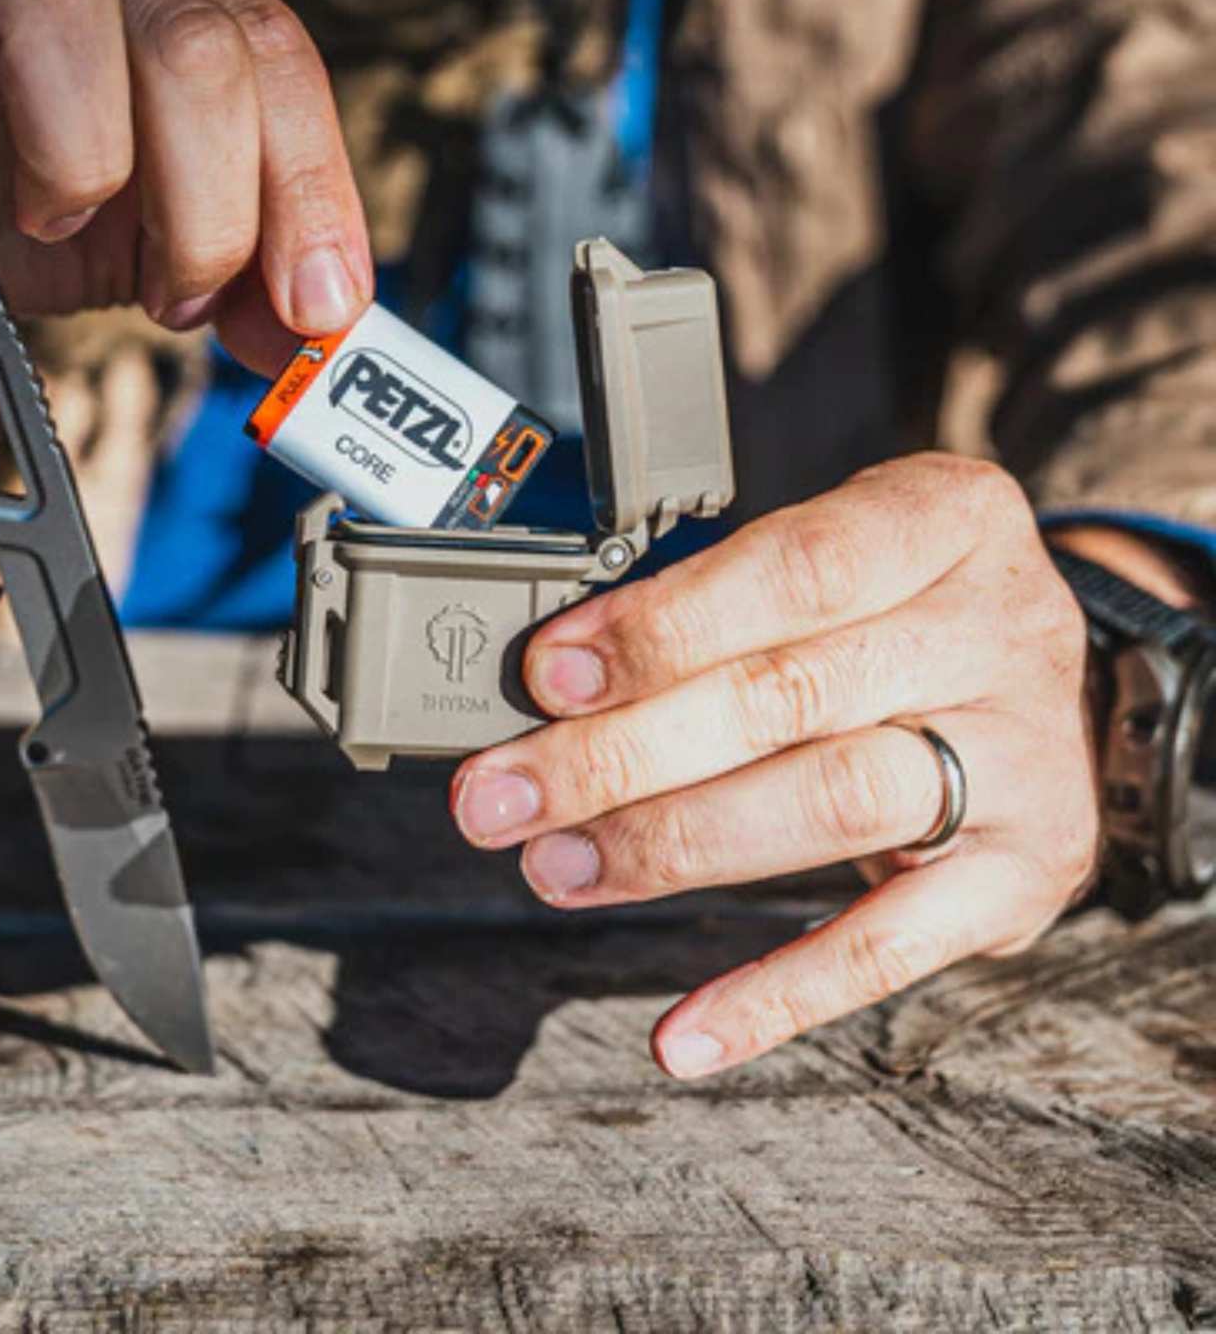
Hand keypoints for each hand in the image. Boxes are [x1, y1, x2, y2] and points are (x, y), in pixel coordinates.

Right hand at [0, 0, 370, 471]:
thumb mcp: (143, 259)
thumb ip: (243, 282)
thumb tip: (324, 328)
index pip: (278, 56)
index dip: (310, 189)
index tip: (318, 305)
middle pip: (194, 39)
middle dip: (212, 203)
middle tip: (178, 291)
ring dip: (83, 152)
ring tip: (53, 223)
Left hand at [449, 454, 1102, 1079]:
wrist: (1050, 684)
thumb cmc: (896, 606)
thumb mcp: (831, 556)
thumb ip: (712, 604)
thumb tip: (553, 684)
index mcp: (943, 521)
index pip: (793, 568)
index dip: (660, 626)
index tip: (546, 676)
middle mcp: (997, 629)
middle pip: (788, 695)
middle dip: (620, 753)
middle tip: (502, 794)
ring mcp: (1023, 759)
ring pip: (831, 804)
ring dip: (670, 844)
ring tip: (559, 866)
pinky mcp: (1021, 875)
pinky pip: (892, 947)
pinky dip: (775, 994)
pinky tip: (681, 1031)